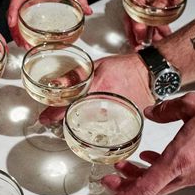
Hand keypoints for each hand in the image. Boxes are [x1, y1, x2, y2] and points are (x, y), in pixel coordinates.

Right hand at [7, 0, 91, 46]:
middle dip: (15, 29)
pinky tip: (27, 40)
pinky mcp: (32, 6)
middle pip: (14, 12)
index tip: (12, 23)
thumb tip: (87, 11)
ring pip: (16, 17)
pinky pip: (23, 18)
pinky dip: (22, 29)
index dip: (12, 11)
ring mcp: (28, 1)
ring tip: (24, 45)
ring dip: (17, 32)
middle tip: (22, 44)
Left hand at [38, 52, 152, 125]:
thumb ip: (75, 75)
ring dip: (80, 124)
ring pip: (90, 126)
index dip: (53, 114)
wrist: (150, 74)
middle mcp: (104, 106)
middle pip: (78, 120)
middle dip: (66, 120)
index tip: (44, 119)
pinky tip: (92, 122)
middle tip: (57, 119)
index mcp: (96, 90)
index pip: (69, 106)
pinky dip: (95, 126)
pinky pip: (104, 128)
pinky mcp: (122, 122)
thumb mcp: (96, 65)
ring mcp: (114, 116)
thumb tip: (56, 83)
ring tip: (75, 119)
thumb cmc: (124, 68)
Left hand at [103, 90, 194, 194]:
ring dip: (140, 178)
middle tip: (108, 179)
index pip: (147, 186)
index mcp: (181, 159)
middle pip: (151, 189)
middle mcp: (188, 172)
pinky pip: (174, 176)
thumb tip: (150, 111)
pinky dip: (157, 171)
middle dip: (126, 187)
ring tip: (124, 165)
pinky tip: (150, 157)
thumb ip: (166, 110)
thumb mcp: (193, 105)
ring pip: (162, 184)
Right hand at [125, 0, 194, 47]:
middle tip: (141, 46)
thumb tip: (155, 12)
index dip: (136, 23)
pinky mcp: (159, 2)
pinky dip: (156, 29)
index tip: (141, 34)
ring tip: (154, 45)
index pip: (133, 7)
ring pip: (142, 20)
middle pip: (133, 16)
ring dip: (147, 34)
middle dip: (136, 33)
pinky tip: (163, 35)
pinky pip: (153, 18)